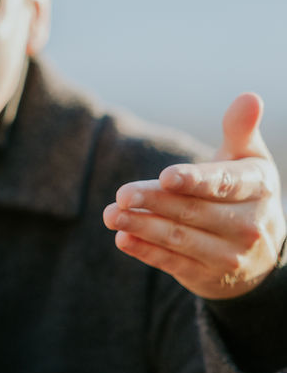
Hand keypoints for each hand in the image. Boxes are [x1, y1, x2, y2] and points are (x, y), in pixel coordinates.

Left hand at [103, 93, 285, 299]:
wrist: (260, 254)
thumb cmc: (245, 192)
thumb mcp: (249, 160)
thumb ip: (241, 129)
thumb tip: (249, 96)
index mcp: (258, 189)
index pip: (224, 185)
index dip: (194, 181)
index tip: (166, 176)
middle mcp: (248, 226)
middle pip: (193, 212)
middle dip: (155, 202)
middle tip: (122, 194)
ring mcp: (227, 255)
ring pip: (180, 239)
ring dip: (143, 227)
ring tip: (111, 215)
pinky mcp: (205, 276)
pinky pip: (173, 263)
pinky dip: (146, 252)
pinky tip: (123, 239)